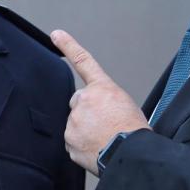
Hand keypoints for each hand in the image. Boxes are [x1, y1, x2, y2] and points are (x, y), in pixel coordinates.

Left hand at [51, 30, 149, 175]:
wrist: (131, 155)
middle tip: (106, 125)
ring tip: (104, 139)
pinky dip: (82, 145)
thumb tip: (98, 111)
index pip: (83, 61)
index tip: (55, 34)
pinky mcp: (69, 139)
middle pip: (80, 103)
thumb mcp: (126, 105)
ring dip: (86, 130)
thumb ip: (105, 100)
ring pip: (76, 123)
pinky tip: (97, 148)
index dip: (68, 45)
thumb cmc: (134, 131)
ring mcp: (74, 120)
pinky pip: (73, 141)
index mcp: (102, 88)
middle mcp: (84, 100)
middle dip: (88, 112)